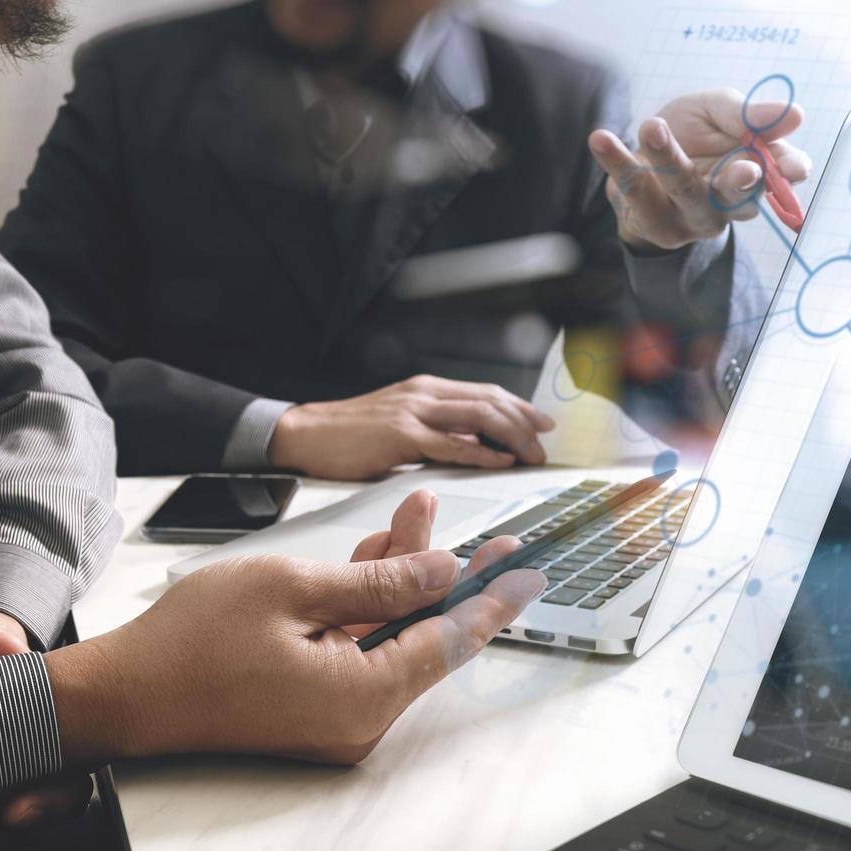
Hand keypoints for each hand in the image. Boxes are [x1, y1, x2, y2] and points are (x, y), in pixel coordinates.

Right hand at [47, 490, 547, 764]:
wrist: (125, 693)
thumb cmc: (193, 642)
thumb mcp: (293, 588)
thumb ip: (379, 583)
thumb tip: (442, 572)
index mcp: (363, 698)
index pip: (452, 640)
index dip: (493, 597)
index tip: (528, 568)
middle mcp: (359, 720)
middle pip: (422, 636)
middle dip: (440, 572)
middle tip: (482, 532)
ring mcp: (335, 719)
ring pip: (389, 638)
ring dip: (398, 581)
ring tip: (413, 517)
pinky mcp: (313, 709)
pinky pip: (357, 652)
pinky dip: (365, 607)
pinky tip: (372, 558)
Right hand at [267, 374, 555, 479]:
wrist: (306, 433)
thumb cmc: (349, 435)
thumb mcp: (399, 424)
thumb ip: (435, 430)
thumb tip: (473, 446)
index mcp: (426, 389)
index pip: (485, 392)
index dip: (520, 407)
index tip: (542, 424)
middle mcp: (424, 394)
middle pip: (490, 401)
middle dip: (524, 423)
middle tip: (544, 445)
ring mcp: (414, 413)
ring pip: (479, 417)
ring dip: (512, 437)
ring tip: (530, 456)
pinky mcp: (401, 437)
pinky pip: (452, 445)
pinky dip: (482, 453)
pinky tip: (500, 462)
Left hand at [588, 88, 809, 250]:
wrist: (641, 158)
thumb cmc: (689, 132)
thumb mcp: (716, 110)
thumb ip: (746, 113)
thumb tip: (792, 114)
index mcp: (756, 170)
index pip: (782, 175)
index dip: (790, 169)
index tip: (794, 167)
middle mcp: (729, 201)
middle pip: (740, 195)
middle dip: (743, 181)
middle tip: (746, 168)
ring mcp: (692, 216)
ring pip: (685, 190)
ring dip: (669, 159)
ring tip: (652, 126)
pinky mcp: (655, 222)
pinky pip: (635, 190)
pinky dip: (617, 162)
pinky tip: (600, 137)